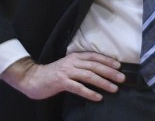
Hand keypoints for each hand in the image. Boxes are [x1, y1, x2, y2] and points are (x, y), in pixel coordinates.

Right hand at [0, 52, 124, 101]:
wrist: (32, 78)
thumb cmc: (52, 74)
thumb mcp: (68, 66)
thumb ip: (80, 66)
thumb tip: (98, 72)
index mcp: (74, 57)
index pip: (94, 56)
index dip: (107, 60)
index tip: (119, 66)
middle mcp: (72, 62)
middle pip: (94, 66)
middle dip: (110, 72)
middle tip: (122, 78)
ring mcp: (66, 71)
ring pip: (89, 76)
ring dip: (103, 82)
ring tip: (114, 88)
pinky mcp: (61, 82)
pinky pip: (78, 87)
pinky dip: (89, 92)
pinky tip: (98, 97)